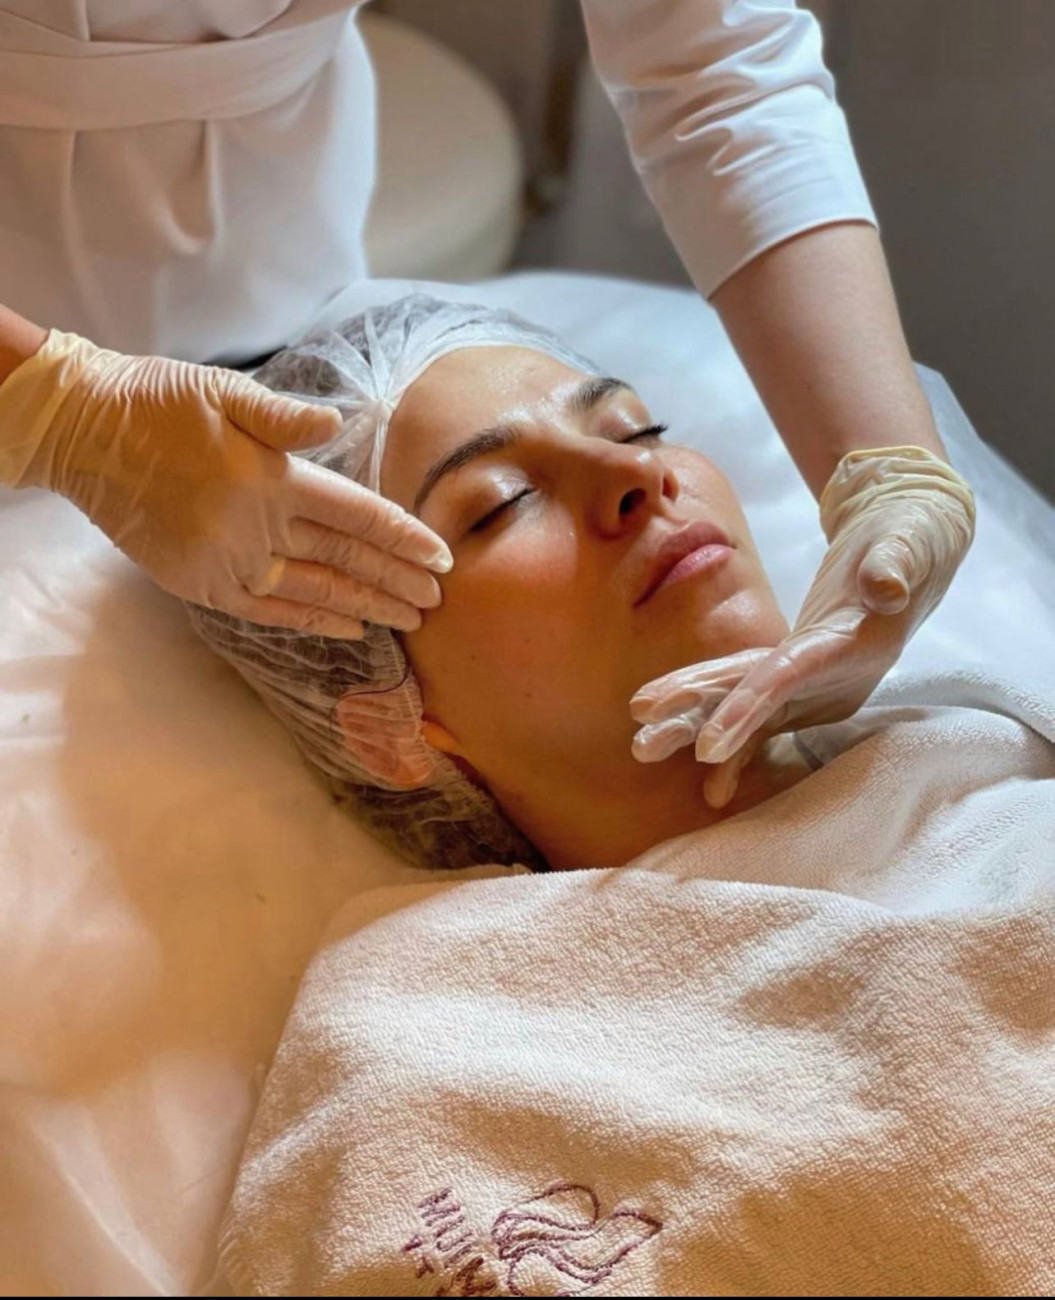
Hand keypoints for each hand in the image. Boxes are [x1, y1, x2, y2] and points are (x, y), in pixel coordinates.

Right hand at [1, 330, 451, 637]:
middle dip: (396, 582)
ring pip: (312, 591)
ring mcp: (226, 562)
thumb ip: (283, 416)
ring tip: (407, 620)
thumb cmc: (159, 403)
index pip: (356, 516)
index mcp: (270, 480)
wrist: (82, 434)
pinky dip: (309, 619)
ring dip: (364, 606)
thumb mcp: (225, 393)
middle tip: (439, 601)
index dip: (403, 539)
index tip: (442, 559)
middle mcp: (254, 528)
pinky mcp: (200, 583)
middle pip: (343, 560)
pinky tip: (346, 626)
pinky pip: (267, 610)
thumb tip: (336, 423)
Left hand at [631, 446, 976, 803]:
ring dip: (692, 723)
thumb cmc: (911, 537)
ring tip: (641, 746)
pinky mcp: (798, 673)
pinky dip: (720, 719)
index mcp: (848, 648)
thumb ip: (896, 562)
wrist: (914, 543)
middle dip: (699, 726)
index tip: (708, 747)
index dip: (746, 710)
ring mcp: (813, 682)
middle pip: (754, 705)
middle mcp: (829, 678)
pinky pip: (752, 701)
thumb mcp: (909, 540)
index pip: (787, 682)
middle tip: (642, 748)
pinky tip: (694, 759)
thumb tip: (885, 587)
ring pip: (745, 706)